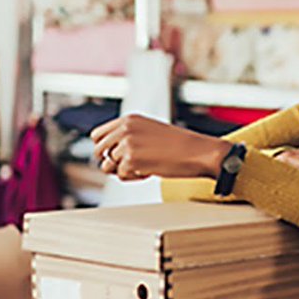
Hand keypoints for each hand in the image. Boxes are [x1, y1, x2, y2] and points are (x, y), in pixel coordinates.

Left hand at [90, 115, 230, 180]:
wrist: (201, 152)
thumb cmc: (182, 146)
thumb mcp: (152, 133)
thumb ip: (130, 138)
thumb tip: (109, 156)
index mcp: (129, 119)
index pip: (98, 135)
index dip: (105, 149)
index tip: (117, 157)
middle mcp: (125, 128)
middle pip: (98, 151)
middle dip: (111, 162)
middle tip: (130, 166)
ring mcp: (127, 143)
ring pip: (107, 166)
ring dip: (123, 172)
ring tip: (144, 169)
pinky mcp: (131, 159)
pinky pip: (121, 176)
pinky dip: (134, 178)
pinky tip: (150, 172)